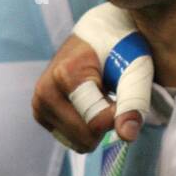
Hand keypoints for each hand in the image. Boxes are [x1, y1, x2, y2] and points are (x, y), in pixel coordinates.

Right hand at [31, 5, 149, 150]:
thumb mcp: (136, 68)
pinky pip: (72, 139)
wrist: (98, 34)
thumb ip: (134, 100)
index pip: (96, 121)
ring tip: (103, 97)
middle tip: (114, 96)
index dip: (120, 116)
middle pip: (85, 136)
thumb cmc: (121, 47)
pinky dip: (87, 128)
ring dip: (99, 126)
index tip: (126, 95)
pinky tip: (92, 104)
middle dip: (108, 123)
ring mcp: (38, 104)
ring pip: (78, 141)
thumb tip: (127, 136)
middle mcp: (44, 91)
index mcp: (65, 75)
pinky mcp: (40, 114)